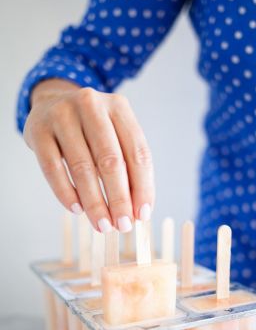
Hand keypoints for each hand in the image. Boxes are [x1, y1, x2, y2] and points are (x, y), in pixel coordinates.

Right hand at [24, 79, 153, 231]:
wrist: (50, 104)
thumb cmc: (90, 129)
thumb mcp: (114, 137)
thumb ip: (128, 168)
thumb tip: (136, 211)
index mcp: (119, 107)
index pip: (138, 152)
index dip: (143, 187)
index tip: (142, 214)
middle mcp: (91, 105)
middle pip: (110, 160)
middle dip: (119, 198)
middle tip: (122, 225)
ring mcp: (62, 115)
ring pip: (82, 167)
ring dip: (94, 203)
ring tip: (102, 224)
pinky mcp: (38, 130)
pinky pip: (53, 168)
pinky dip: (66, 193)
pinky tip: (77, 210)